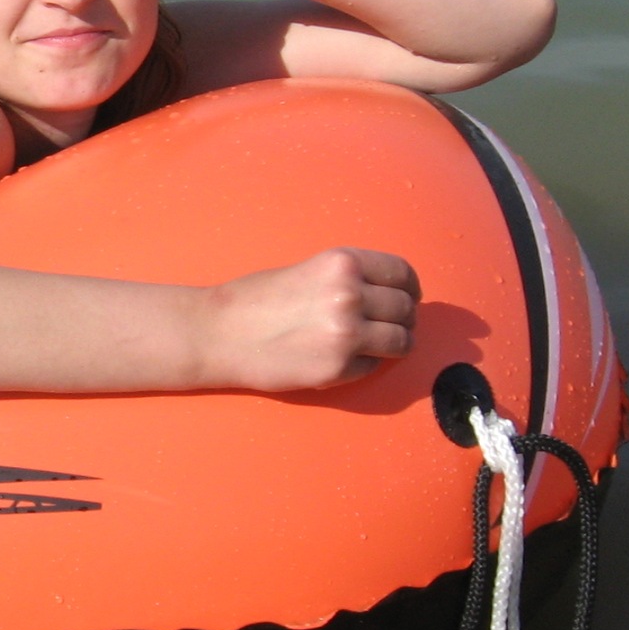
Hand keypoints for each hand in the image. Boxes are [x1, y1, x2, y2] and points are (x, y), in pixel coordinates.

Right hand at [199, 248, 418, 391]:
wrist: (218, 333)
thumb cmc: (255, 300)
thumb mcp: (309, 270)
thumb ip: (349, 279)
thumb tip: (391, 295)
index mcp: (343, 263)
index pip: (402, 274)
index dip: (409, 289)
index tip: (407, 298)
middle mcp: (350, 294)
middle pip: (406, 309)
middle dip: (402, 319)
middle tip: (388, 327)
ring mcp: (347, 333)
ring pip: (402, 341)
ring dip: (393, 345)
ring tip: (373, 346)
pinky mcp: (338, 367)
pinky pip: (373, 366)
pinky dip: (364, 365)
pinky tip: (339, 359)